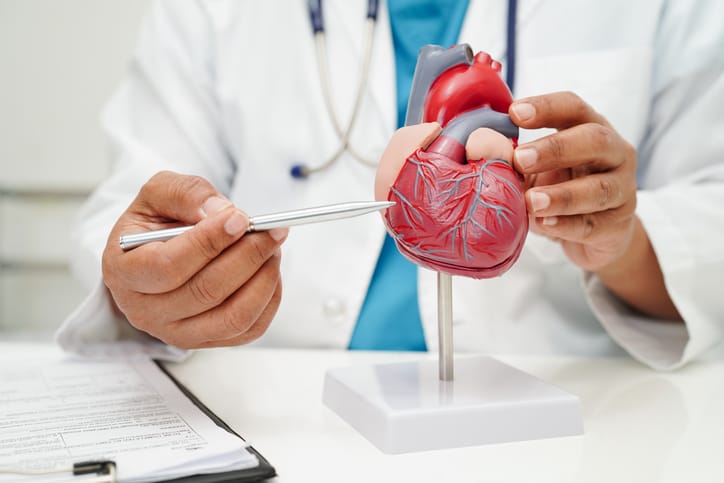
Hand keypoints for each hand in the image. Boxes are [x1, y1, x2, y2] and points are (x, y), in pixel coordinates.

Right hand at [102, 171, 287, 347]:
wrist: (160, 251)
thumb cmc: (158, 222)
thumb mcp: (159, 193)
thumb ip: (185, 194)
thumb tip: (221, 212)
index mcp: (124, 271)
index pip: (168, 266)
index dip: (208, 242)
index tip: (240, 218)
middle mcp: (146, 311)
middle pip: (206, 292)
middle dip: (247, 256)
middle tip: (271, 230)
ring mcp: (177, 333)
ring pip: (233, 316)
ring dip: (263, 278)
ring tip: (273, 246)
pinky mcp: (208, 341)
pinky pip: (249, 329)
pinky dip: (269, 298)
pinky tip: (269, 269)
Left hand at [509, 92, 679, 319]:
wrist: (594, 235)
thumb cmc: (560, 188)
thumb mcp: (535, 169)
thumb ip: (513, 159)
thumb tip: (477, 148)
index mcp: (590, 128)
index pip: (573, 108)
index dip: (546, 107)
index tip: (514, 112)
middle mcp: (614, 153)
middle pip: (594, 140)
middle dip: (556, 148)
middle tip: (520, 159)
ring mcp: (622, 190)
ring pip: (599, 188)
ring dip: (562, 195)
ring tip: (531, 202)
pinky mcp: (617, 225)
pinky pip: (594, 225)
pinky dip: (566, 226)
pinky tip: (544, 224)